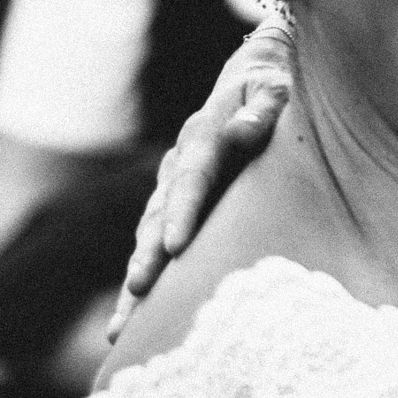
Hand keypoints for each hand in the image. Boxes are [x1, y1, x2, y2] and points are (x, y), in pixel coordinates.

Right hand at [110, 16, 292, 339]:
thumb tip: (244, 130)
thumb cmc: (274, 83)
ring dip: (137, 280)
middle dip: (147, 257)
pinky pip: (156, 247)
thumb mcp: (274, 86)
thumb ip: (263, 106)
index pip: (193, 176)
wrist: (254, 70)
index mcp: (205, 134)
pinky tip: (130, 322)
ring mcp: (173, 188)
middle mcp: (180, 164)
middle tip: (137, 295)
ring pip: (149, 238)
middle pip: (159, 216)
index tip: (174, 246)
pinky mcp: (175, 208)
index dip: (183, 210)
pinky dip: (145, 281)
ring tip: (122, 328)